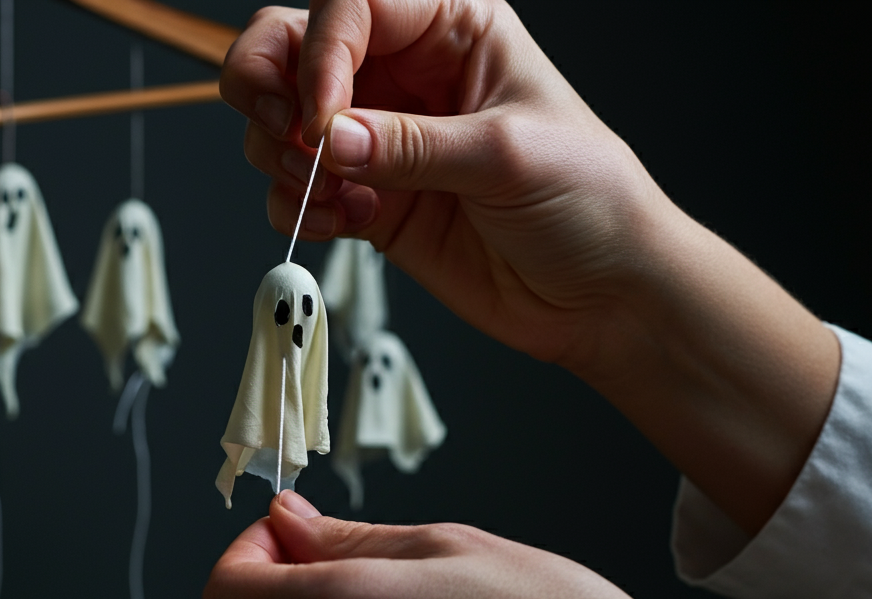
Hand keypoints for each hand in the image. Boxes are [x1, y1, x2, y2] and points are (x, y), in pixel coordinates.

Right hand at [221, 0, 839, 533]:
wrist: (599, 295)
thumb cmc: (587, 202)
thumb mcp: (506, 155)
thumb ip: (412, 146)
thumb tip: (330, 137)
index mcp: (452, 27)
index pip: (353, 4)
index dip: (322, 53)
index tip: (322, 117)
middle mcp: (408, 77)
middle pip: (296, 48)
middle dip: (272, 86)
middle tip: (287, 135)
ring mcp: (384, 144)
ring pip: (286, 123)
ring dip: (283, 156)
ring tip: (332, 192)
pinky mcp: (374, 205)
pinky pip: (304, 194)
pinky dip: (302, 209)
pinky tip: (346, 224)